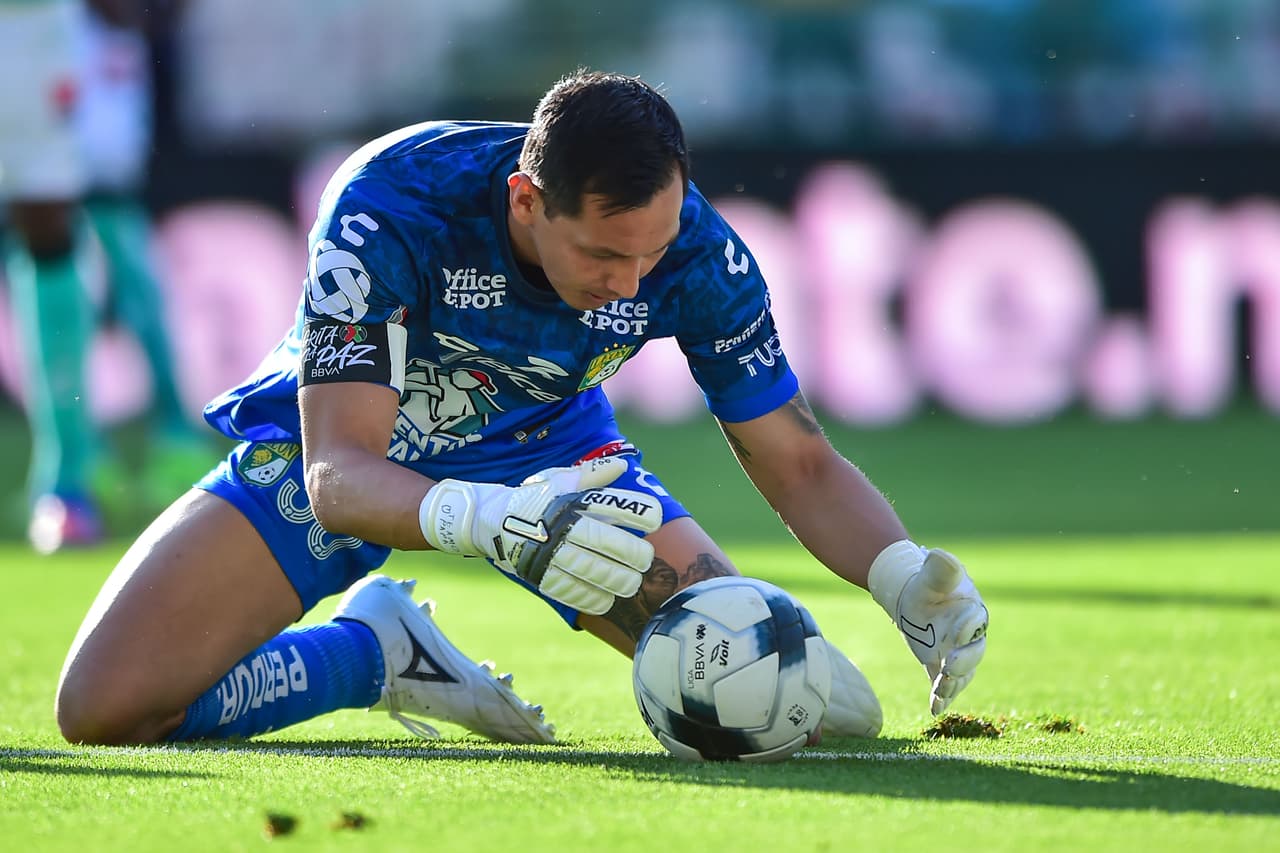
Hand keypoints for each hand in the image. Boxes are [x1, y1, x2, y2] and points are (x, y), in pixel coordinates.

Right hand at [419, 456, 662, 614]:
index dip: (638, 513)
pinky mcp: (539, 575)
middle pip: (606, 543)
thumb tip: (622, 465)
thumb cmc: (534, 498)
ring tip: (632, 584)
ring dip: (618, 580)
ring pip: (592, 570)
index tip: (654, 520)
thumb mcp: (560, 479)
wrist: (490, 519)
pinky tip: (607, 601)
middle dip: (633, 554)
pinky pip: (571, 591)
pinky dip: (592, 599)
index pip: (613, 506)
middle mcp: (562, 526)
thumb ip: (593, 474)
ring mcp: (549, 552)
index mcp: (571, 500)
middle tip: (646, 560)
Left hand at [868, 541, 988, 714]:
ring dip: (952, 685)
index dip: (966, 631)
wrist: (912, 598)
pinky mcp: (941, 667)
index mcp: (973, 612)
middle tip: (948, 668)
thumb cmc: (927, 584)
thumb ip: (940, 569)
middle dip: (963, 663)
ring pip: (962, 675)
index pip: (975, 624)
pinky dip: (941, 698)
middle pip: (974, 654)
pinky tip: (934, 710)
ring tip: (939, 693)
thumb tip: (940, 554)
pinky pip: (945, 686)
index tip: (953, 636)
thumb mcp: (932, 575)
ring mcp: (956, 655)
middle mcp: (970, 637)